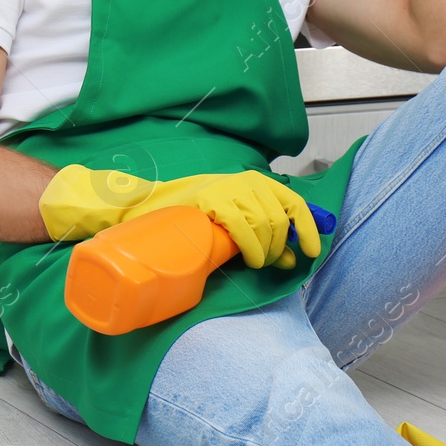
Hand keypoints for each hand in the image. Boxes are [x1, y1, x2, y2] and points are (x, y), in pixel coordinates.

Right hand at [39, 166, 320, 269]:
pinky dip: (253, 242)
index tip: (313, 250)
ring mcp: (222, 187)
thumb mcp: (216, 220)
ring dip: (270, 247)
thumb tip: (284, 257)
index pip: (290, 199)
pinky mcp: (208, 198)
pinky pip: (243, 221)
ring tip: (259, 263)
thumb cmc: (172, 220)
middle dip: (285, 243)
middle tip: (276, 265)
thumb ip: (245, 229)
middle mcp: (237, 181)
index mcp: (244, 183)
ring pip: (266, 218)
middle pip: (280, 213)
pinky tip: (252, 258)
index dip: (308, 226)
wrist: (132, 209)